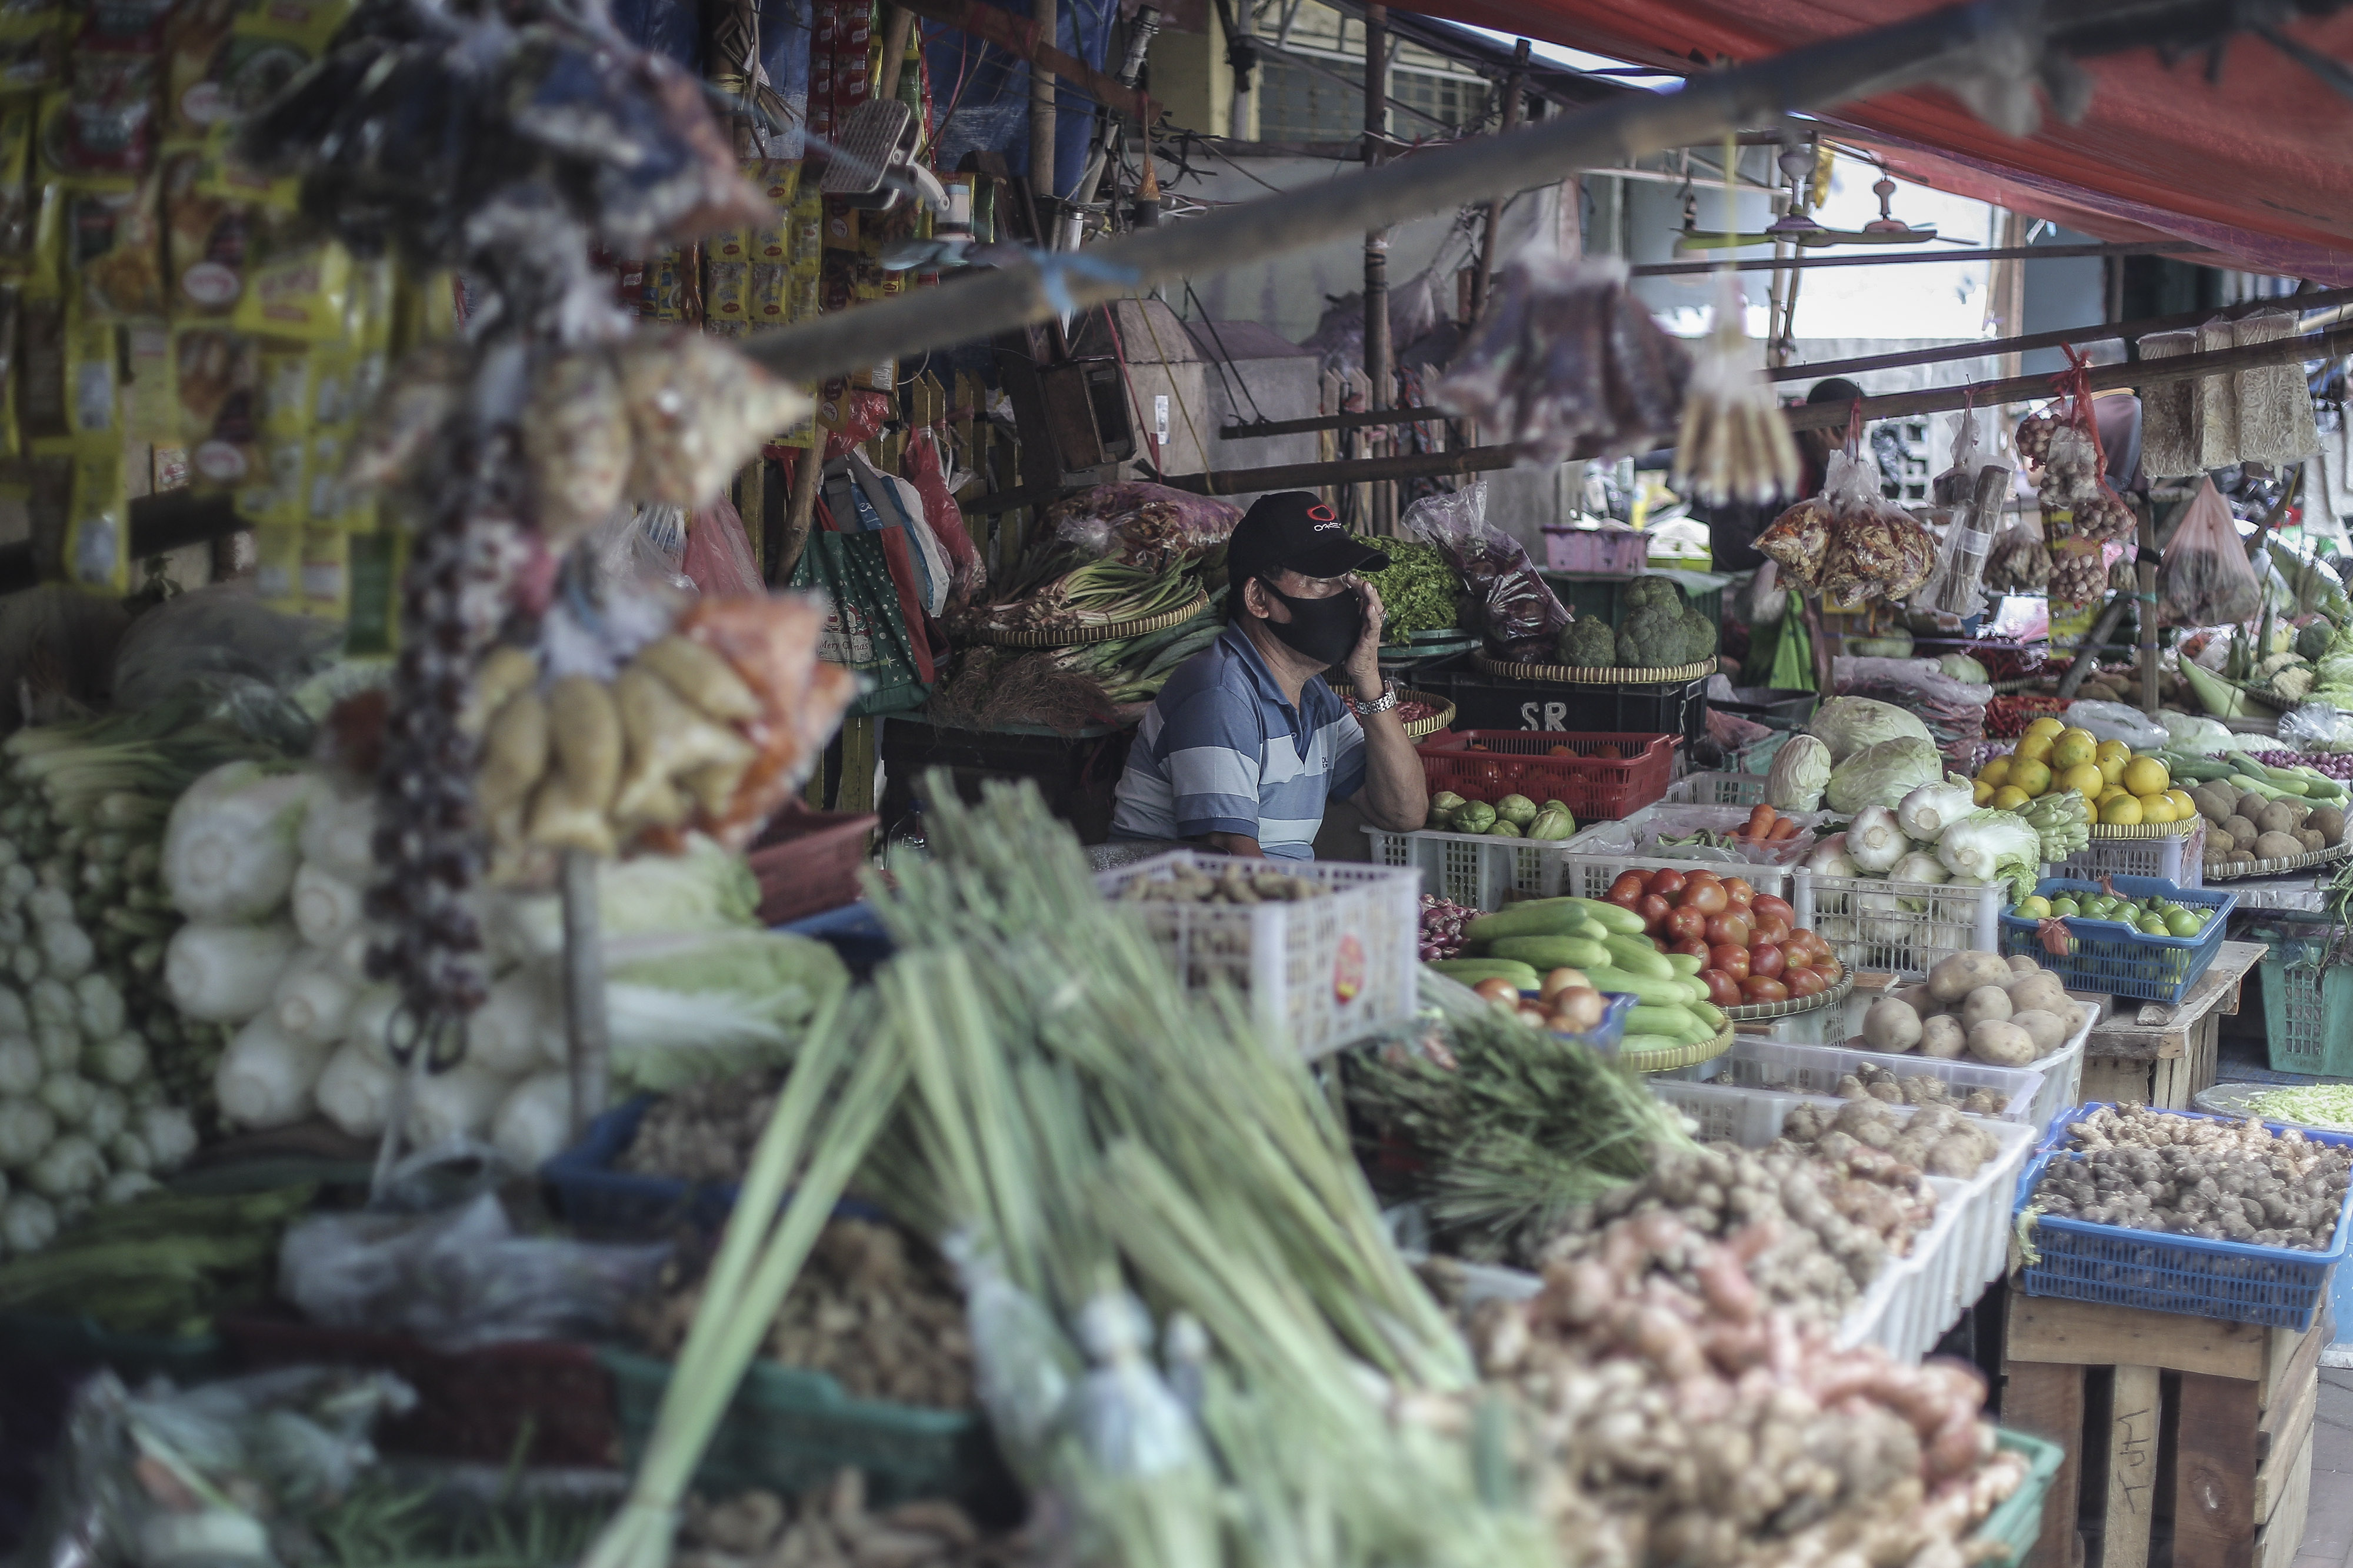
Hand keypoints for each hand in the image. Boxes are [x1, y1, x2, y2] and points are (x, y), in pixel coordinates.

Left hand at [1345, 577, 1384, 694]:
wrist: (1358, 669)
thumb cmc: (1351, 648)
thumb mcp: (1344, 627)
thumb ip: (1340, 615)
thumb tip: (1322, 603)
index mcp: (1363, 614)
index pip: (1362, 594)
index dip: (1355, 584)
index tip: (1345, 574)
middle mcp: (1370, 618)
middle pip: (1370, 597)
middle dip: (1362, 585)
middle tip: (1352, 575)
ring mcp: (1372, 627)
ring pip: (1376, 607)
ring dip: (1371, 596)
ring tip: (1367, 584)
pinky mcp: (1371, 638)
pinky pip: (1374, 625)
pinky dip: (1372, 616)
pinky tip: (1370, 607)